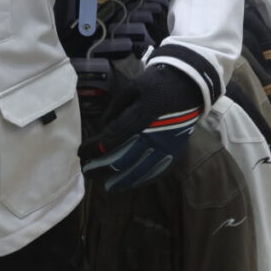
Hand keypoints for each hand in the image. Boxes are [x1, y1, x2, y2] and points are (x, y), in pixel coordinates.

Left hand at [79, 64, 202, 191]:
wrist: (189, 85)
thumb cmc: (156, 84)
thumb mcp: (132, 87)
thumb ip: (115, 108)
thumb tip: (102, 128)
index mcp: (142, 115)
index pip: (112, 138)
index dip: (94, 147)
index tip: (81, 152)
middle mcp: (155, 134)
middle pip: (123, 158)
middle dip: (102, 167)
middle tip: (88, 172)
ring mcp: (166, 145)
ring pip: (140, 169)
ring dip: (121, 180)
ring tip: (107, 186)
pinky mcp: (174, 150)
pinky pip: (157, 170)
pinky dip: (142, 179)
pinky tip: (130, 183)